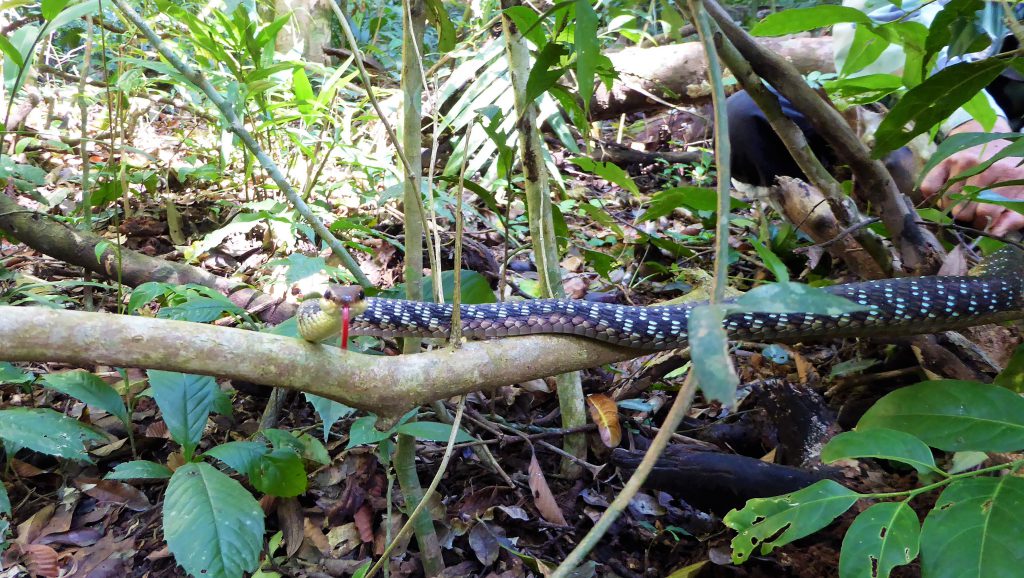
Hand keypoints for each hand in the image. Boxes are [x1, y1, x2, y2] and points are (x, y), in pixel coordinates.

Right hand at [920, 119, 1023, 235]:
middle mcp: (986, 167)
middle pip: (963, 212)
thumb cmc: (1008, 172)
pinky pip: (930, 189)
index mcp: (1010, 177)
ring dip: (952, 207)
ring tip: (962, 199)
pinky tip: (946, 192)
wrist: (992, 135)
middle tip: (974, 209)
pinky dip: (934, 196)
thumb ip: (1014, 217)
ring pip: (946, 204)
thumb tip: (996, 233)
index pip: (985, 214)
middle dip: (967, 216)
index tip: (986, 220)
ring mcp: (963, 162)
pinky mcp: (945, 160)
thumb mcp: (1021, 194)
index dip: (984, 223)